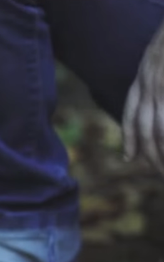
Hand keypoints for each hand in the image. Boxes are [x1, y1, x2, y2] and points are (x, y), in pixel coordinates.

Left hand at [123, 21, 163, 173]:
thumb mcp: (152, 64)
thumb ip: (145, 85)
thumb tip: (145, 108)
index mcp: (142, 81)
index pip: (131, 115)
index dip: (129, 138)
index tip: (129, 158)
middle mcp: (150, 86)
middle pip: (146, 127)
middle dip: (150, 152)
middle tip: (157, 170)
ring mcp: (162, 89)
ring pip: (161, 128)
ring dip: (162, 150)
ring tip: (163, 167)